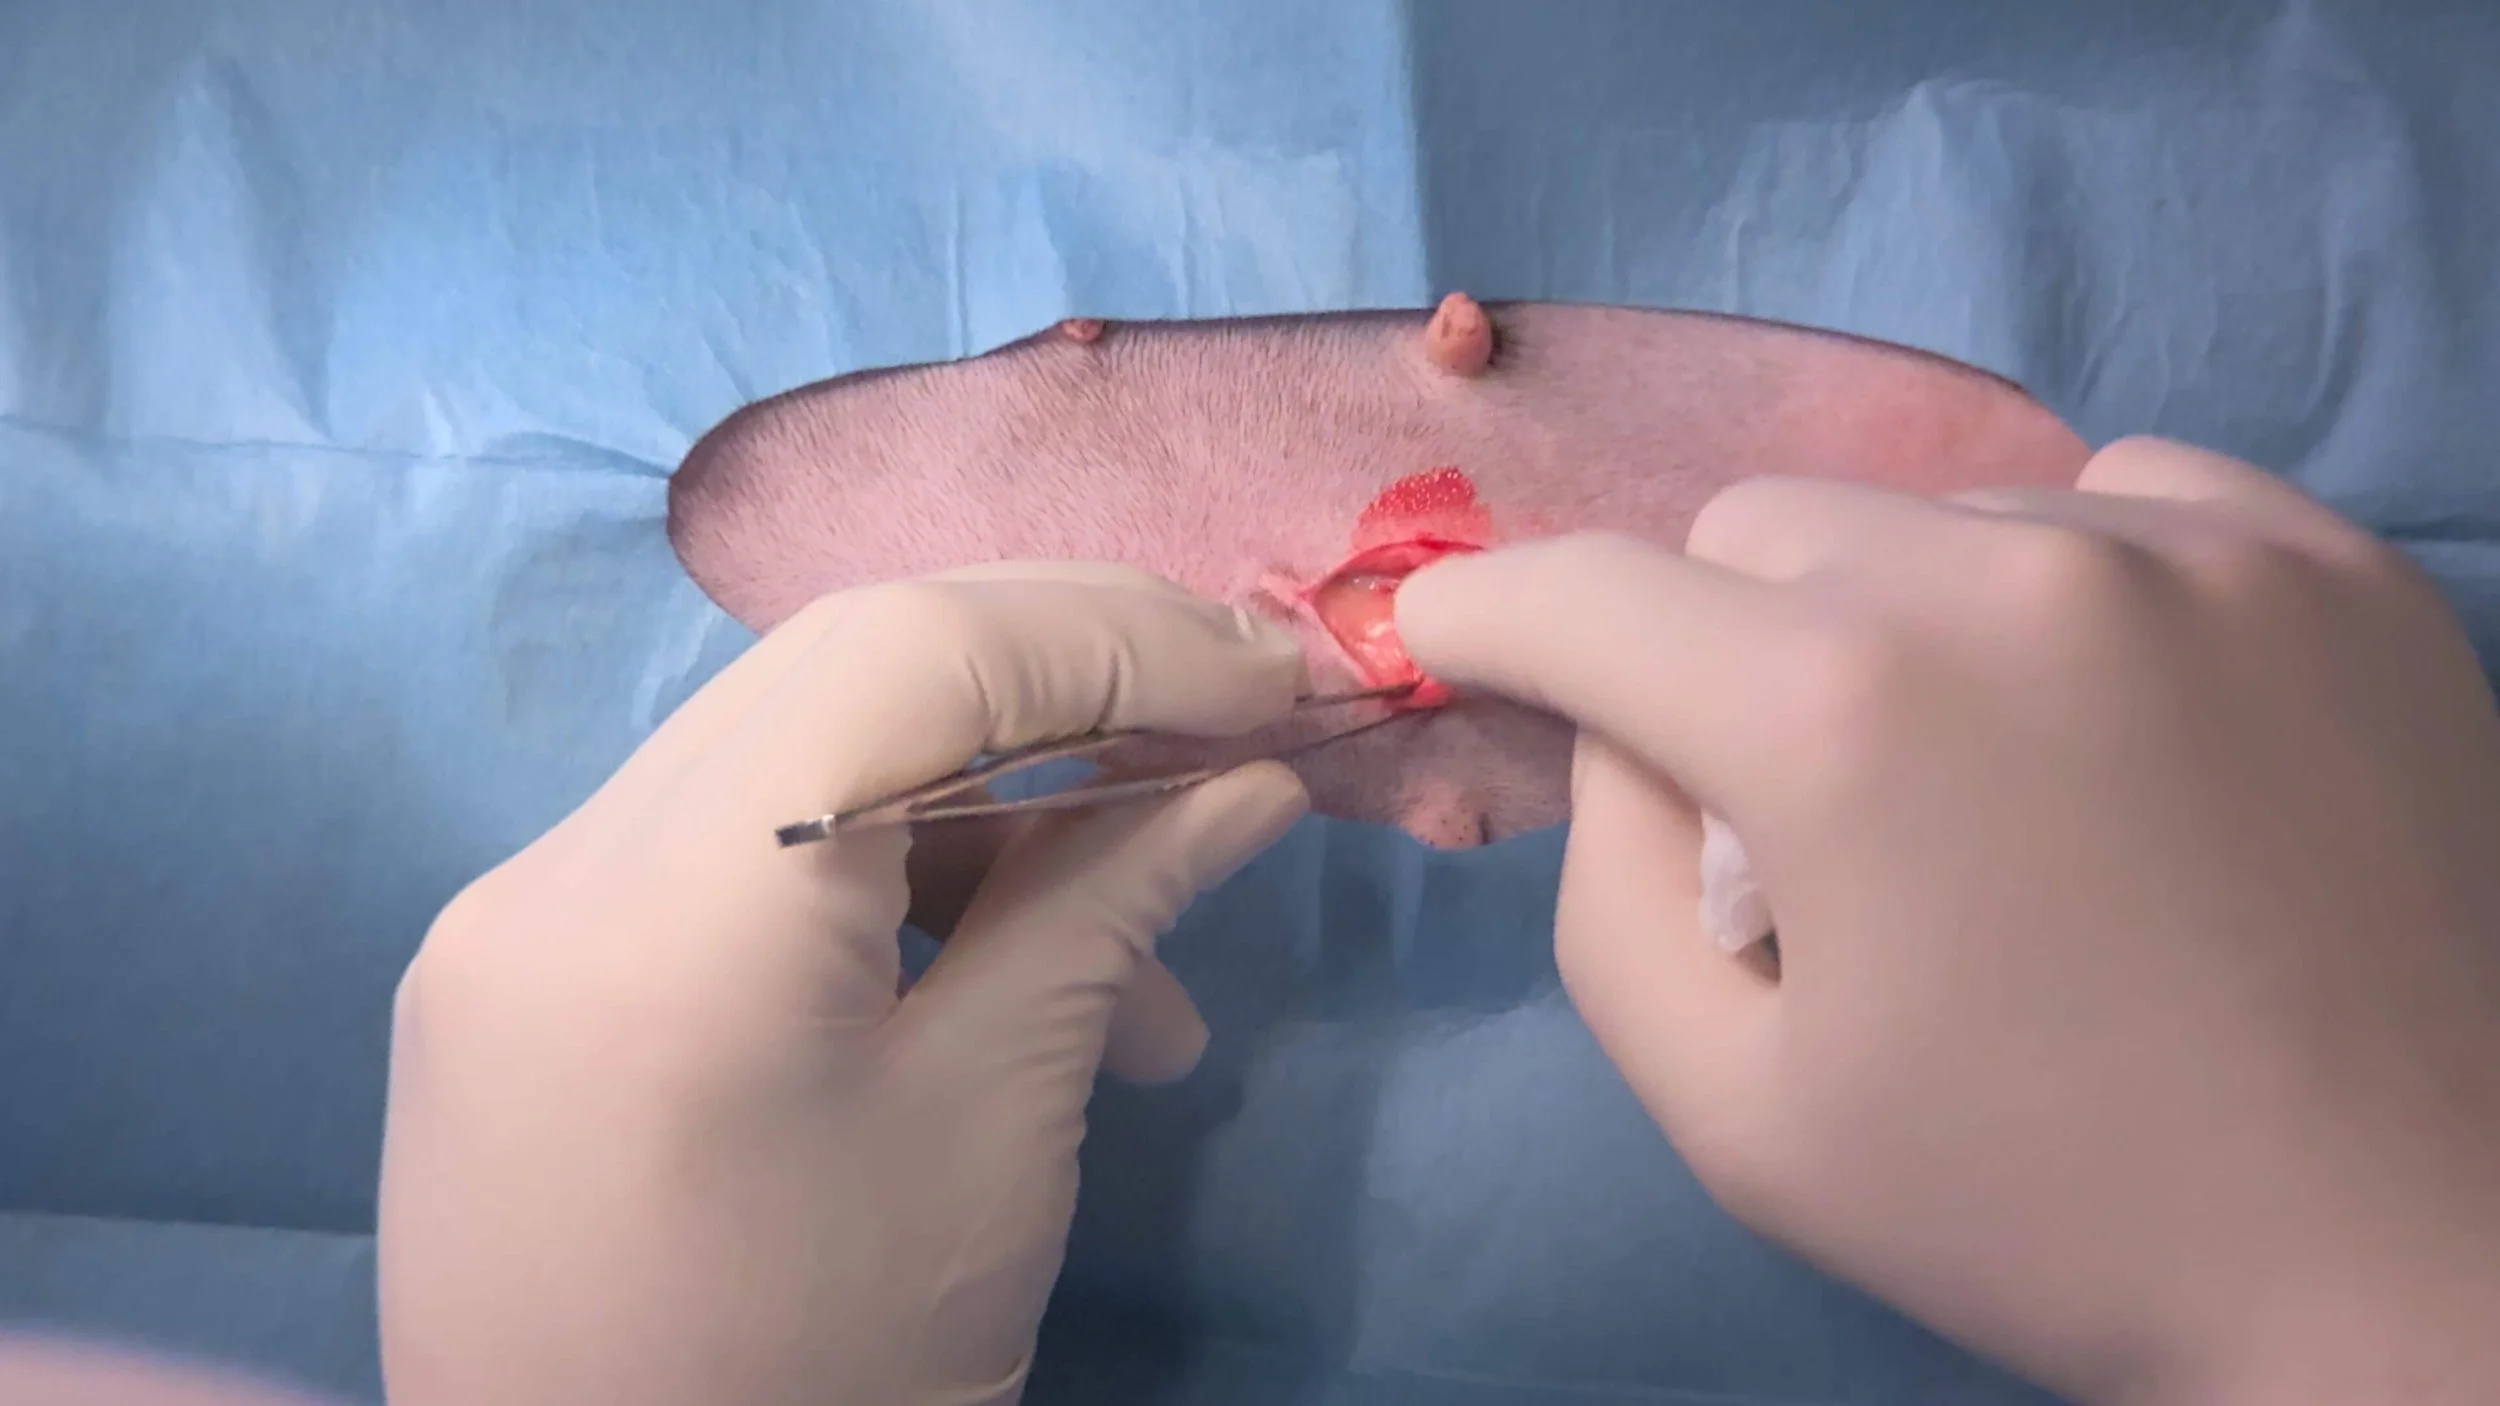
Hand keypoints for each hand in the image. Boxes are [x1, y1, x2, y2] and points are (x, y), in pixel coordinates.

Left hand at [377, 563, 1310, 1404]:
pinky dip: (879, 878)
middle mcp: (555, 869)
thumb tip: (1250, 773)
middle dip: (1062, 682)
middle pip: (843, 669)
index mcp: (676, 913)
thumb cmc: (830, 1377)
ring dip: (987, 806)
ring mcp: (513, 919)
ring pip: (792, 756)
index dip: (1115, 634)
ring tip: (1137, 968)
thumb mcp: (995, 1129)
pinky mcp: (516, 977)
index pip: (911, 651)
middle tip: (1230, 733)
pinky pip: (725, 858)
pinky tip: (997, 983)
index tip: (1273, 679)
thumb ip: (1109, 904)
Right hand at [1396, 439, 2499, 1405]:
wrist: (2418, 1260)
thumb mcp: (1737, 1112)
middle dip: (1718, 642)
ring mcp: (2192, 548)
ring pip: (1936, 508)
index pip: (1588, 595)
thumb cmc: (2048, 1208)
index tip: (1455, 637)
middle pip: (1755, 529)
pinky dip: (2067, 589)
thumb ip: (1604, 894)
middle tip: (1786, 794)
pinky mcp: (2329, 557)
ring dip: (1898, 614)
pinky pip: (2117, 500)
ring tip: (1982, 772)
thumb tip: (1626, 735)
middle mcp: (2009, 575)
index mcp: (1839, 718)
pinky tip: (2124, 724)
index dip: (1492, 615)